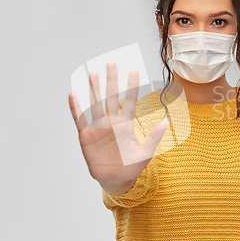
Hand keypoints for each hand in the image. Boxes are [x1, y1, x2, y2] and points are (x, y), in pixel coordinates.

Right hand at [68, 58, 168, 188]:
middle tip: (111, 61)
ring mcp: (98, 127)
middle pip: (111, 96)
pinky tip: (73, 94)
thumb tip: (166, 121)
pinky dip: (76, 107)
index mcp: (126, 124)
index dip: (131, 85)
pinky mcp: (86, 135)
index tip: (134, 69)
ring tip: (92, 72)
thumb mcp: (146, 153)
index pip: (130, 100)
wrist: (116, 179)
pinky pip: (79, 118)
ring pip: (95, 103)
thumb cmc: (131, 166)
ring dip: (93, 88)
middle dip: (111, 79)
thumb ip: (154, 137)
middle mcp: (111, 122)